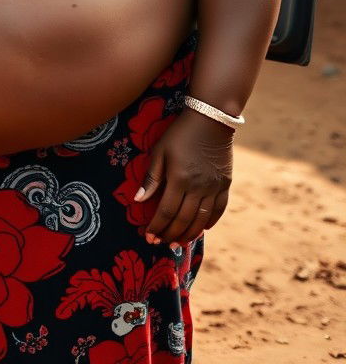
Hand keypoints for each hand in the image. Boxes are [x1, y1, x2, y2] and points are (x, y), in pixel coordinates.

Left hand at [135, 109, 233, 245]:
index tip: (148, 236)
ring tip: (178, 242)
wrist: (210, 120)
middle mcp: (198, 187)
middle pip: (183, 220)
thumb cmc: (179, 133)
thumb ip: (151, 178)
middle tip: (160, 243)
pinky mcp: (225, 185)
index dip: (156, 226)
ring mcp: (214, 188)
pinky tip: (201, 230)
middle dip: (170, 234)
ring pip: (202, 220)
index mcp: (179, 179)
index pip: (166, 211)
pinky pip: (218, 210)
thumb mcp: (159, 151)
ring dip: (189, 234)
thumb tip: (138, 200)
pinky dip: (209, 223)